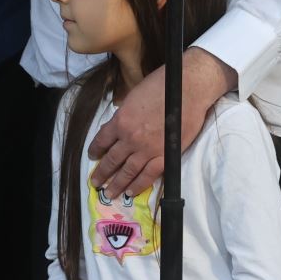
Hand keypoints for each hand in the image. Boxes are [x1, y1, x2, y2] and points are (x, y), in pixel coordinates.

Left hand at [88, 49, 232, 195]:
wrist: (187, 89)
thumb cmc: (161, 86)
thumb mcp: (133, 96)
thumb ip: (124, 115)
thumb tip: (117, 126)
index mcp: (120, 121)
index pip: (102, 140)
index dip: (95, 150)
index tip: (92, 156)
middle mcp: (130, 138)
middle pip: (112, 159)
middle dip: (102, 173)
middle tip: (95, 183)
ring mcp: (147, 149)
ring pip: (128, 171)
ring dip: (117, 184)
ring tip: (109, 193)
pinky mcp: (165, 156)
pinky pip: (148, 175)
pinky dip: (138, 185)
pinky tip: (131, 192)